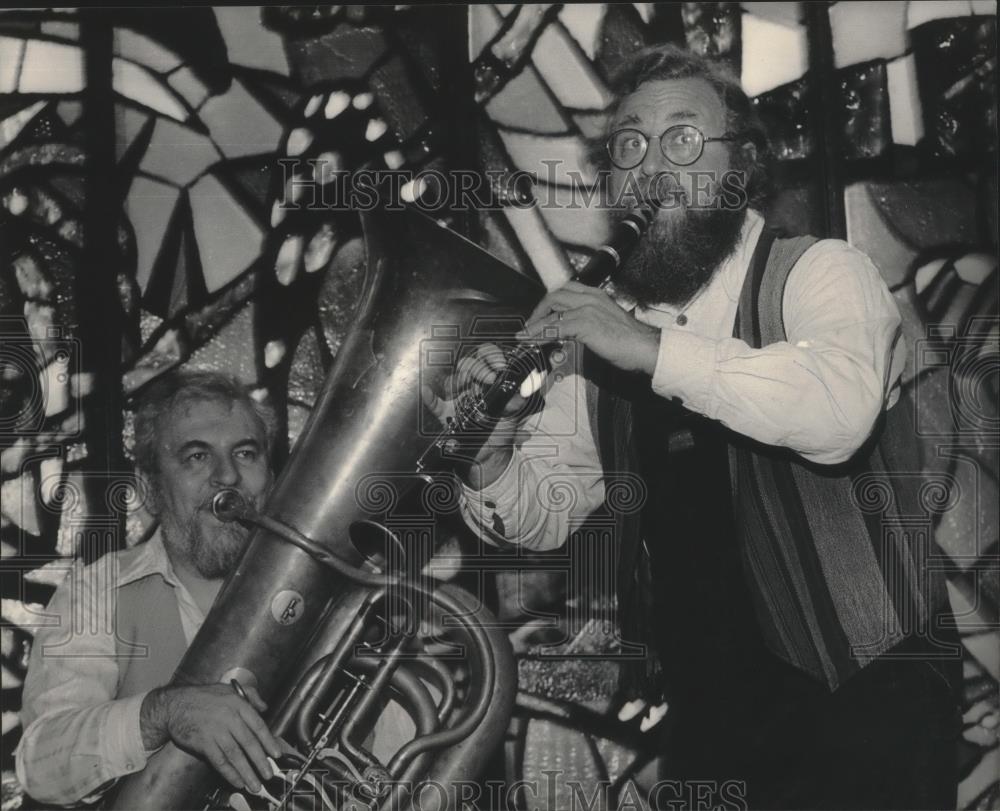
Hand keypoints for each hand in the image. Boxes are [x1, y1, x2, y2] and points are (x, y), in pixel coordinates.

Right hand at [140, 683, 280, 793]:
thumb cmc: (203, 697)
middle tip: (268, 774)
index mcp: (238, 704)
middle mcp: (229, 717)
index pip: (258, 725)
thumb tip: (264, 707)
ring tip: (255, 784)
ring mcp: (216, 731)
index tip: (276, 754)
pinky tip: (237, 781)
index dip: (269, 741)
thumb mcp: (229, 689)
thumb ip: (250, 695)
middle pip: (249, 743)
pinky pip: (219, 761)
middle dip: (260, 761)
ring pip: (235, 755)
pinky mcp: (203, 743)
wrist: (175, 705)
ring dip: (247, 772)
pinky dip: (229, 773)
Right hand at [421, 343, 533, 488]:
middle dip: (479, 368)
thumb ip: (517, 403)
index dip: (492, 356)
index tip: (500, 366)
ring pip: (452, 380)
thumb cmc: (500, 431)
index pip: (486, 358)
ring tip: (467, 384)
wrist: (490, 454)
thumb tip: (522, 393)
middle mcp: (471, 386)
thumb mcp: (513, 416)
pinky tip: (427, 392)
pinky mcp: (446, 414)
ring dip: (459, 379)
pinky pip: (434, 404)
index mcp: (488, 381)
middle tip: (490, 378)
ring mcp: (457, 399)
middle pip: (468, 365)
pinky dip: (430, 398)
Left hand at [519, 281, 659, 375]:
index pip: (566, 291)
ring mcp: (587, 308)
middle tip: (531, 326)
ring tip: (526, 336)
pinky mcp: (585, 323)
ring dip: (535, 324)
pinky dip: (540, 333)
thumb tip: (571, 334)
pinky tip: (533, 341)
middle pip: (555, 295)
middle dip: (539, 310)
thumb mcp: (606, 325)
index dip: (550, 303)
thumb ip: (589, 323)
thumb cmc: (630, 342)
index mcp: (597, 295)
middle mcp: (591, 297)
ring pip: (552, 309)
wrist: (646, 347)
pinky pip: (555, 326)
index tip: (541, 317)